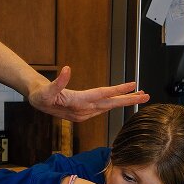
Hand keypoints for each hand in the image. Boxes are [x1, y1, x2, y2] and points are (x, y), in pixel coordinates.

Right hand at [27, 66, 148, 121]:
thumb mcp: (45, 88)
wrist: (36, 102)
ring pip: (108, 106)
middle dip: (129, 100)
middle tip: (146, 95)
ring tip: (138, 95)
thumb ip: (58, 81)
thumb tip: (67, 69)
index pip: (102, 95)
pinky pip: (102, 108)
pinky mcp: (83, 113)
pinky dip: (113, 103)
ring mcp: (84, 114)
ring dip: (123, 101)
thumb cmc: (40, 95)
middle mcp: (83, 110)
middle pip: (110, 104)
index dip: (118, 90)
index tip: (133, 85)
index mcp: (77, 103)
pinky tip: (120, 99)